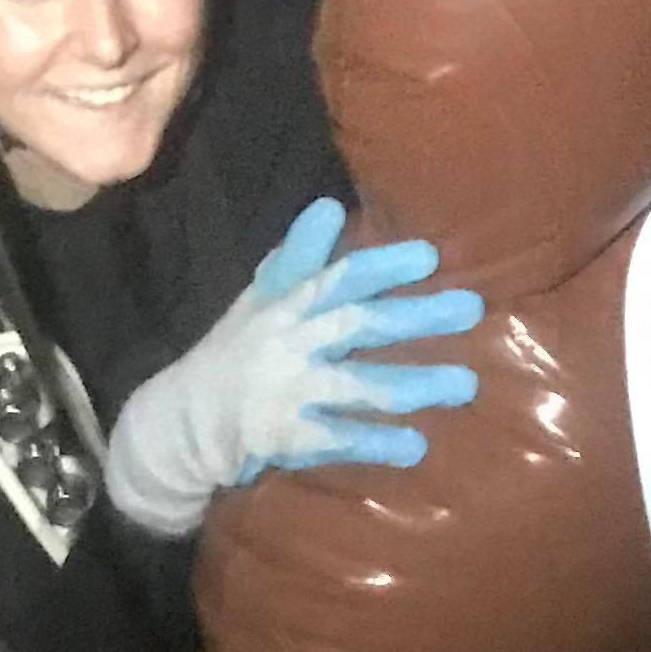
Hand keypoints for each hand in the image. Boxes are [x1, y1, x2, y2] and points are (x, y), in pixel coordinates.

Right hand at [102, 197, 484, 538]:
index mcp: (287, 307)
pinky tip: (416, 446)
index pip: (338, 278)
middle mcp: (290, 344)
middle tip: (471, 308)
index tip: (429, 257)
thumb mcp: (260, 301)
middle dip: (416, 316)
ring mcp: (289, 392)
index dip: (382, 266)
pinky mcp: (287, 438)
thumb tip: (329, 205)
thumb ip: (299, 259)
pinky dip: (376, 444)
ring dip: (413, 384)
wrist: (179, 424)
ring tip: (466, 384)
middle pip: (359, 325)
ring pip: (358, 385)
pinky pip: (339, 440)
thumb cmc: (233, 355)